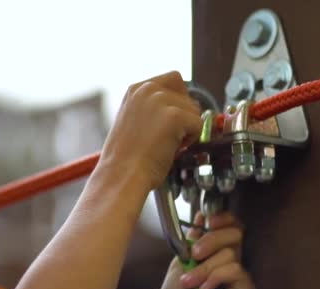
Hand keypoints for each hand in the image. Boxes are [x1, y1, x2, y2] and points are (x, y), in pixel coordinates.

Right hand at [99, 71, 201, 190]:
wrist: (121, 176)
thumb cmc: (126, 159)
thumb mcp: (134, 122)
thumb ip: (153, 110)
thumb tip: (181, 111)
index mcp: (136, 89)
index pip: (172, 80)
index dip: (177, 101)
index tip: (168, 123)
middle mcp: (147, 89)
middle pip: (186, 91)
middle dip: (185, 112)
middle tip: (171, 135)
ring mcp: (160, 100)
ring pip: (194, 110)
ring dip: (187, 128)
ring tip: (167, 145)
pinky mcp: (174, 116)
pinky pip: (198, 125)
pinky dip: (191, 140)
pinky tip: (172, 149)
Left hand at [157, 212, 255, 288]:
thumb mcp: (179, 262)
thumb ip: (192, 240)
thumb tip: (201, 216)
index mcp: (211, 248)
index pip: (227, 224)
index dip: (221, 218)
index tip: (208, 220)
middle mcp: (227, 257)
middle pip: (234, 232)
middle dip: (212, 239)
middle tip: (196, 253)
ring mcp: (237, 273)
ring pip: (230, 253)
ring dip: (205, 267)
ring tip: (191, 283)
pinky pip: (236, 271)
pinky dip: (216, 277)